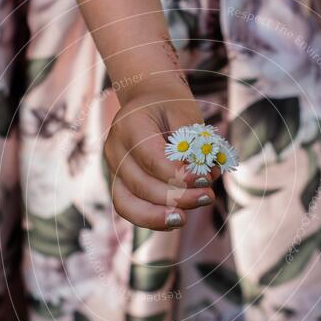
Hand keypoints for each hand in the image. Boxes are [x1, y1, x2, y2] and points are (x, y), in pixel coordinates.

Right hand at [104, 78, 217, 229]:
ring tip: (186, 218)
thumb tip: (205, 177)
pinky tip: (175, 220)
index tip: (205, 180)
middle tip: (207, 196)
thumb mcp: (186, 113)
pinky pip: (129, 209)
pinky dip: (151, 219)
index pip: (152, 159)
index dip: (178, 175)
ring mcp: (113, 169)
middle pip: (140, 185)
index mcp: (129, 124)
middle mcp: (114, 149)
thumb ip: (194, 143)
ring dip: (159, 216)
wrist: (147, 100)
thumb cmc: (170, 107)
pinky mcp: (118, 184)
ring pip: (127, 204)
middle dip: (176, 197)